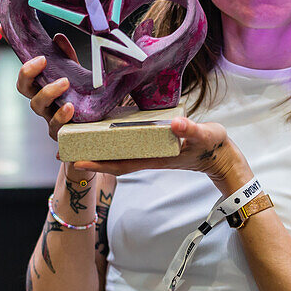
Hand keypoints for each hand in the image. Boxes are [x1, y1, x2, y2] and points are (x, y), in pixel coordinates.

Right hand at [3, 26, 80, 141]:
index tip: (1, 27)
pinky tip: (70, 107)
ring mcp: (48, 116)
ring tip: (64, 82)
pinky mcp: (59, 132)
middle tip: (42, 60)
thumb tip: (57, 38)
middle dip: (27, 72)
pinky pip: (55, 126)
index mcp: (41, 84)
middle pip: (23, 86)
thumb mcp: (77, 74)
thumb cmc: (82, 98)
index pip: (24, 64)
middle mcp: (41, 100)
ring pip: (37, 104)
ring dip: (48, 91)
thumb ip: (67, 57)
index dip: (11, 46)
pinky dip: (61, 116)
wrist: (98, 126)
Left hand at [74, 117, 252, 194]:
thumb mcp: (205, 135)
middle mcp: (151, 155)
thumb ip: (191, 130)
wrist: (224, 157)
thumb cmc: (214, 146)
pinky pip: (132, 146)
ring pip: (122, 154)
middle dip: (92, 158)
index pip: (123, 163)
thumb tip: (176, 125)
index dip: (100, 164)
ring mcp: (153, 151)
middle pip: (116, 160)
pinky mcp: (158, 145)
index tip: (78, 163)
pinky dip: (116, 142)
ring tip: (79, 142)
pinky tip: (106, 133)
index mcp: (158, 156)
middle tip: (66, 151)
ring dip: (101, 150)